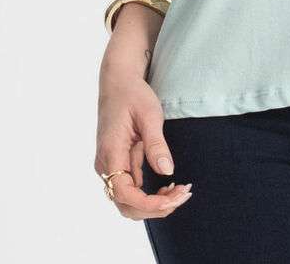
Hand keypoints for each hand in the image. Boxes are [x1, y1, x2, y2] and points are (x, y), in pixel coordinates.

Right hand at [95, 68, 192, 219]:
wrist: (118, 82)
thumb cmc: (133, 94)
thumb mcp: (149, 114)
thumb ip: (156, 144)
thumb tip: (167, 171)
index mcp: (111, 152)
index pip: (124, 192)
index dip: (147, 203)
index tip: (172, 200)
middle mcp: (106, 165)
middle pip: (126, 204)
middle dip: (155, 208)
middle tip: (183, 195)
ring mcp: (111, 166)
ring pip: (129, 200)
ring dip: (154, 203)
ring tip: (180, 192)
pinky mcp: (118, 164)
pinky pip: (132, 189)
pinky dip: (150, 193)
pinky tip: (170, 185)